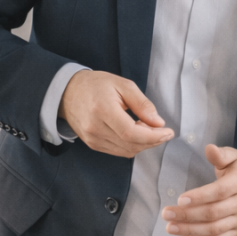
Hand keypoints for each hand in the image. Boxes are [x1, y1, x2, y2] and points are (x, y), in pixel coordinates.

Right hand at [58, 70, 173, 156]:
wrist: (68, 92)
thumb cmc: (96, 85)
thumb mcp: (123, 85)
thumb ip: (142, 104)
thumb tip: (158, 123)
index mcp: (103, 110)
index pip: (131, 133)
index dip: (153, 137)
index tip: (168, 132)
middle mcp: (95, 128)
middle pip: (130, 144)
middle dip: (152, 140)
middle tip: (161, 130)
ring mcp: (92, 139)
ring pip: (126, 151)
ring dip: (143, 144)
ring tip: (148, 128)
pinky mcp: (92, 144)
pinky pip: (118, 151)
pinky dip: (132, 145)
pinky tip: (136, 133)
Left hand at [162, 144, 236, 235]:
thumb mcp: (236, 157)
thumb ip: (221, 154)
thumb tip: (209, 148)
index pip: (219, 192)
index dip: (199, 197)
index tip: (180, 199)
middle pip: (213, 213)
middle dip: (188, 215)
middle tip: (167, 214)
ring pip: (214, 229)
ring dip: (190, 230)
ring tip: (170, 228)